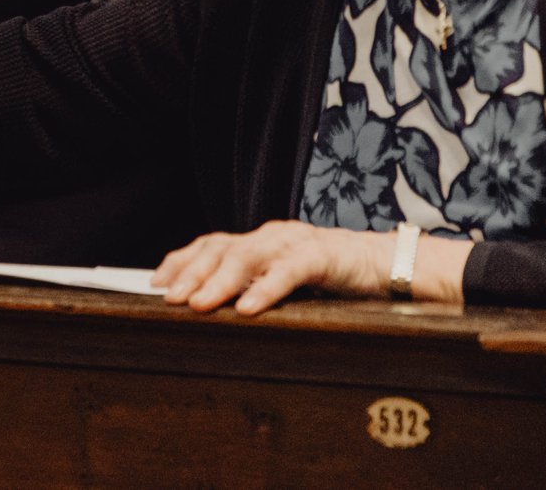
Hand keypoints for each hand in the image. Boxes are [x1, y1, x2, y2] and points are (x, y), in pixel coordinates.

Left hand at [152, 220, 391, 315]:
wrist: (388, 266)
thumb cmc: (335, 279)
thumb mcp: (287, 284)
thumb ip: (256, 287)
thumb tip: (212, 310)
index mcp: (261, 242)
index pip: (211, 244)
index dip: (183, 261)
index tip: (157, 283)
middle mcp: (272, 236)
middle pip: (222, 248)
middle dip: (192, 273)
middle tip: (170, 298)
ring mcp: (295, 242)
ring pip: (249, 256)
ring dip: (219, 281)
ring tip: (199, 304)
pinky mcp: (323, 255)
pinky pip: (289, 270)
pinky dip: (266, 288)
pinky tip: (248, 307)